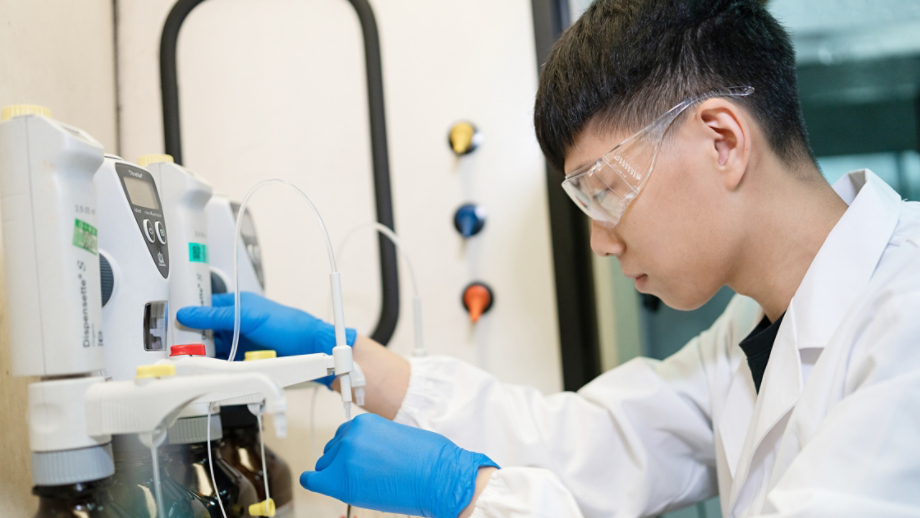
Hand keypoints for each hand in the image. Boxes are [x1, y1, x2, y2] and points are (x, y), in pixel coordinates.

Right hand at [176, 292, 355, 359]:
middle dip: (191, 338)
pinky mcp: (243, 358)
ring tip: (188, 359)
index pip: (203, 306)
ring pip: (210, 348)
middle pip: (203, 330)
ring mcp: (239, 341)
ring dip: (201, 354)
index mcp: (236, 305)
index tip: (170, 324)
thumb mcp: (248, 317)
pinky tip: (206, 368)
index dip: (187, 314)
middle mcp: (235, 322)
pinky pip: (222, 362)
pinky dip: (214, 365)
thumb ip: (217, 316)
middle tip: (178, 347)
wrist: (311, 349)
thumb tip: (188, 313)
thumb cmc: (288, 325)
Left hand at [301, 414, 498, 517]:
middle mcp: (351, 436)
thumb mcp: (398, 438)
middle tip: (362, 473)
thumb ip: (375, 441)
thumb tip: (368, 454)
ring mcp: (345, 457)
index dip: (352, 450)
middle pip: (333, 450)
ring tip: (359, 482)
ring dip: (336, 474)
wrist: (440, 477)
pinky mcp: (341, 479)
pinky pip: (313, 480)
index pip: (344, 435)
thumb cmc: (430, 461)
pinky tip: (319, 483)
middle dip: (343, 462)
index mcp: (365, 423)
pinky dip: (314, 482)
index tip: (357, 458)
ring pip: (325, 466)